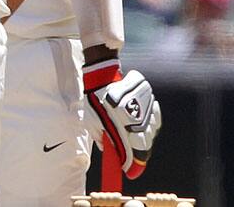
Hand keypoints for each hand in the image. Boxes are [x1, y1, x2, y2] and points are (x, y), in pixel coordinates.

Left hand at [84, 59, 161, 178]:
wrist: (101, 75)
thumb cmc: (94, 99)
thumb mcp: (93, 121)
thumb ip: (102, 137)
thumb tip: (109, 151)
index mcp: (125, 123)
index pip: (136, 149)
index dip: (135, 164)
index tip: (130, 173)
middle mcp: (140, 116)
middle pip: (146, 141)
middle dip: (139, 152)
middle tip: (132, 160)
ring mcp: (147, 106)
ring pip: (152, 129)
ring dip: (145, 136)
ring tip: (135, 140)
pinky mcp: (150, 98)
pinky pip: (154, 116)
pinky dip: (150, 123)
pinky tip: (142, 125)